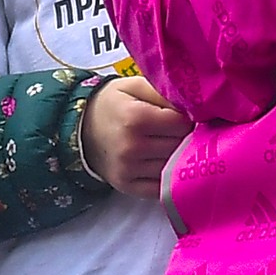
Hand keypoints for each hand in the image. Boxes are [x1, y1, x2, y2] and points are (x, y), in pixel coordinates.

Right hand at [79, 74, 190, 198]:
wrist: (81, 129)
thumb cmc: (113, 104)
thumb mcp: (134, 86)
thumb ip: (164, 92)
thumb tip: (194, 106)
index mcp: (136, 118)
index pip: (183, 124)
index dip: (188, 119)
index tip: (183, 116)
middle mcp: (133, 147)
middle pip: (181, 146)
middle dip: (186, 138)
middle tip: (178, 131)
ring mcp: (130, 170)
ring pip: (174, 167)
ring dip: (178, 158)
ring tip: (170, 145)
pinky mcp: (128, 187)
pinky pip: (162, 188)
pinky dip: (168, 178)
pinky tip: (164, 164)